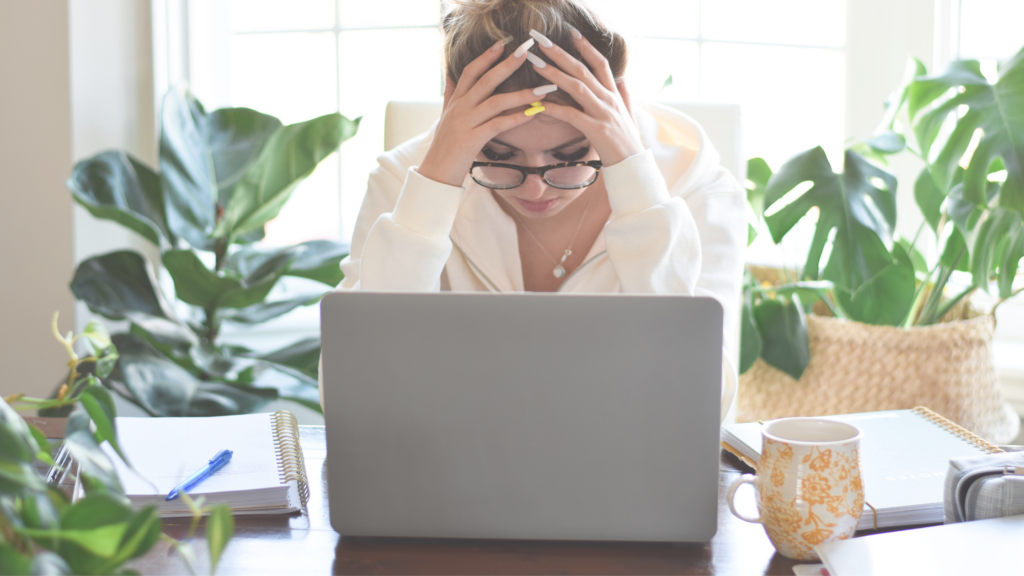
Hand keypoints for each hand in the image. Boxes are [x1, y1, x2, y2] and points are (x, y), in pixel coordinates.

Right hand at [418, 40, 549, 186]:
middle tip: (525, 51)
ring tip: (543, 89)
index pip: (471, 71)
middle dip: (507, 65)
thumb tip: (449, 75)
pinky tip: (533, 113)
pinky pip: (498, 125)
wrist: (435, 173)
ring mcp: (465, 123)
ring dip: (521, 94)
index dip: (486, 57)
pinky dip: (516, 118)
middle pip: (485, 80)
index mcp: (456, 101)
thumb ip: (449, 95)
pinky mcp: (472, 140)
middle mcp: (460, 108)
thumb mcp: (444, 116)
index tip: (502, 43)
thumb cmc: (444, 147)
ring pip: (495, 102)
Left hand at [528, 32, 644, 165]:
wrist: (634, 166)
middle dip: (561, 54)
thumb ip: (626, 97)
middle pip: (583, 70)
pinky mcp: (596, 130)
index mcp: (615, 95)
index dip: (586, 47)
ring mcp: (603, 113)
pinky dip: (555, 107)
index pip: (601, 64)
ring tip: (536, 63)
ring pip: (576, 87)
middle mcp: (609, 100)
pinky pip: (572, 114)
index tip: (572, 33)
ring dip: (554, 74)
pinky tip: (539, 103)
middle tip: (541, 41)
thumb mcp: (629, 116)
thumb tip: (624, 81)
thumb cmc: (628, 143)